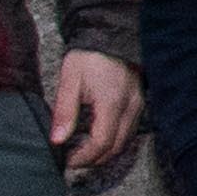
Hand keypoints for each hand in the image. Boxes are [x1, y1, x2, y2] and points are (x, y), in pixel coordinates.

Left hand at [49, 50, 142, 182]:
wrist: (110, 35)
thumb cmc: (89, 56)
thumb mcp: (70, 80)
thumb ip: (64, 112)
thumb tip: (57, 140)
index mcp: (111, 103)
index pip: (101, 143)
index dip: (84, 157)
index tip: (68, 160)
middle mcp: (130, 108)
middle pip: (116, 147)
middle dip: (94, 159)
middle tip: (74, 161)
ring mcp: (138, 106)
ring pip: (125, 141)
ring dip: (105, 152)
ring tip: (85, 152)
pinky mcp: (139, 103)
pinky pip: (130, 131)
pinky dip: (115, 140)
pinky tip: (99, 138)